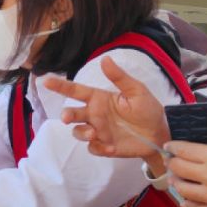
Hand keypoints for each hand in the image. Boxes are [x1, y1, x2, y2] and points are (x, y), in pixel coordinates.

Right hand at [45, 55, 170, 166]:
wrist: (160, 133)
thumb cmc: (148, 109)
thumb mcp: (136, 90)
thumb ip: (119, 77)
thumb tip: (105, 58)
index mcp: (100, 99)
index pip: (76, 91)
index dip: (60, 86)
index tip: (45, 80)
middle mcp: (95, 114)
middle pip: (72, 113)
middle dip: (66, 115)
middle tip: (67, 117)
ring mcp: (99, 131)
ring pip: (78, 132)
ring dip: (82, 133)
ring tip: (94, 134)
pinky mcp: (104, 146)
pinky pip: (93, 148)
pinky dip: (98, 148)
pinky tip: (111, 147)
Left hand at [166, 135, 206, 206]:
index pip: (184, 150)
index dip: (173, 147)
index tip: (170, 146)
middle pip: (178, 169)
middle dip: (172, 163)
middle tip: (172, 161)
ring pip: (182, 190)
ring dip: (177, 182)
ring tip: (177, 178)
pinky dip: (187, 201)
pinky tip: (185, 198)